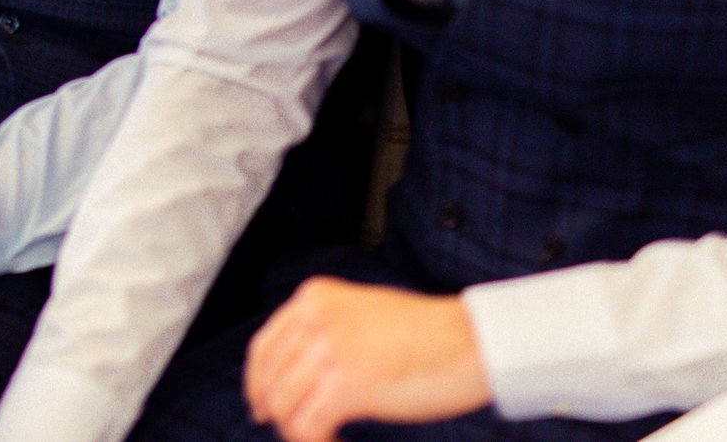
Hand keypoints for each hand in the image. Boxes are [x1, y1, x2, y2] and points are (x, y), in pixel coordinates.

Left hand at [243, 277, 490, 441]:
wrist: (469, 341)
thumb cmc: (426, 333)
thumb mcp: (361, 313)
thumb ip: (325, 331)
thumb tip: (294, 374)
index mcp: (314, 298)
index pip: (264, 347)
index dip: (257, 383)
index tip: (260, 405)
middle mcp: (314, 319)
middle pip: (270, 381)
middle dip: (276, 412)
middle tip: (293, 431)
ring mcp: (328, 351)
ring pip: (285, 408)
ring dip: (299, 431)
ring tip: (325, 436)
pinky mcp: (345, 386)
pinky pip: (307, 428)